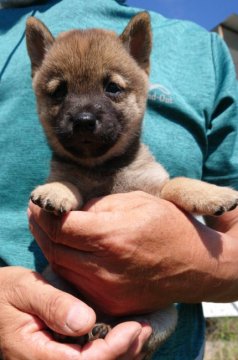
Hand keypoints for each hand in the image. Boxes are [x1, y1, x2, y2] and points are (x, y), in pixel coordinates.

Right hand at [0, 266, 149, 359]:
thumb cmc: (6, 292)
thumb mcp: (25, 290)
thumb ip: (53, 306)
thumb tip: (86, 321)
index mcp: (33, 355)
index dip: (111, 350)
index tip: (133, 327)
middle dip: (123, 354)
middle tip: (144, 328)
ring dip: (120, 355)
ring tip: (141, 332)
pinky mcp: (56, 355)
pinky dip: (109, 352)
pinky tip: (124, 338)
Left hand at [28, 191, 234, 314]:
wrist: (195, 265)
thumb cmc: (169, 227)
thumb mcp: (137, 202)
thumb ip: (100, 205)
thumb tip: (74, 212)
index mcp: (114, 236)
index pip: (63, 226)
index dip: (45, 213)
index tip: (38, 201)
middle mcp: (106, 267)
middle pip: (55, 247)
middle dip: (40, 228)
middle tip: (36, 214)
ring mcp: (107, 290)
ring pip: (61, 267)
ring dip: (49, 246)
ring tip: (46, 228)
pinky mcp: (111, 303)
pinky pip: (75, 282)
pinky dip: (64, 264)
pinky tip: (63, 249)